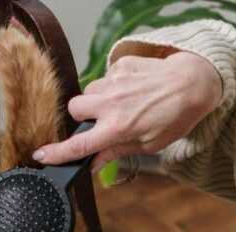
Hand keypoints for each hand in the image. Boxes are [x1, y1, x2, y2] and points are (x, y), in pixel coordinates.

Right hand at [33, 51, 222, 169]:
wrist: (193, 84)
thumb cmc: (174, 118)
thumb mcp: (148, 144)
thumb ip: (116, 151)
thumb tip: (92, 163)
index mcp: (119, 128)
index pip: (80, 144)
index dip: (58, 152)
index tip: (42, 155)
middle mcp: (112, 103)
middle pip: (74, 108)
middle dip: (81, 116)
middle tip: (100, 122)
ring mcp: (114, 81)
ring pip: (89, 92)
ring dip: (98, 101)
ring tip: (123, 104)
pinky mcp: (120, 64)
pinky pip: (105, 77)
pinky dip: (113, 86)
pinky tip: (133, 90)